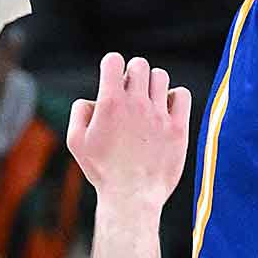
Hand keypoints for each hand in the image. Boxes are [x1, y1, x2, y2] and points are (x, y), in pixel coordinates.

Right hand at [67, 52, 192, 210]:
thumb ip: (80, 112)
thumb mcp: (76, 142)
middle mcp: (136, 104)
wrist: (132, 197)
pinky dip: (174, 97)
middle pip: (139, 65)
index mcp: (110, 103)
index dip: (111, 66)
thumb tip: (94, 99)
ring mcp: (159, 115)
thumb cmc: (102, 171)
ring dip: (152, 84)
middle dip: (132, 74)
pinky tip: (165, 111)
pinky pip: (182, 95)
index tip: (113, 80)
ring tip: (147, 103)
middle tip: (130, 95)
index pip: (114, 60)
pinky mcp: (178, 128)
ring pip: (160, 76)